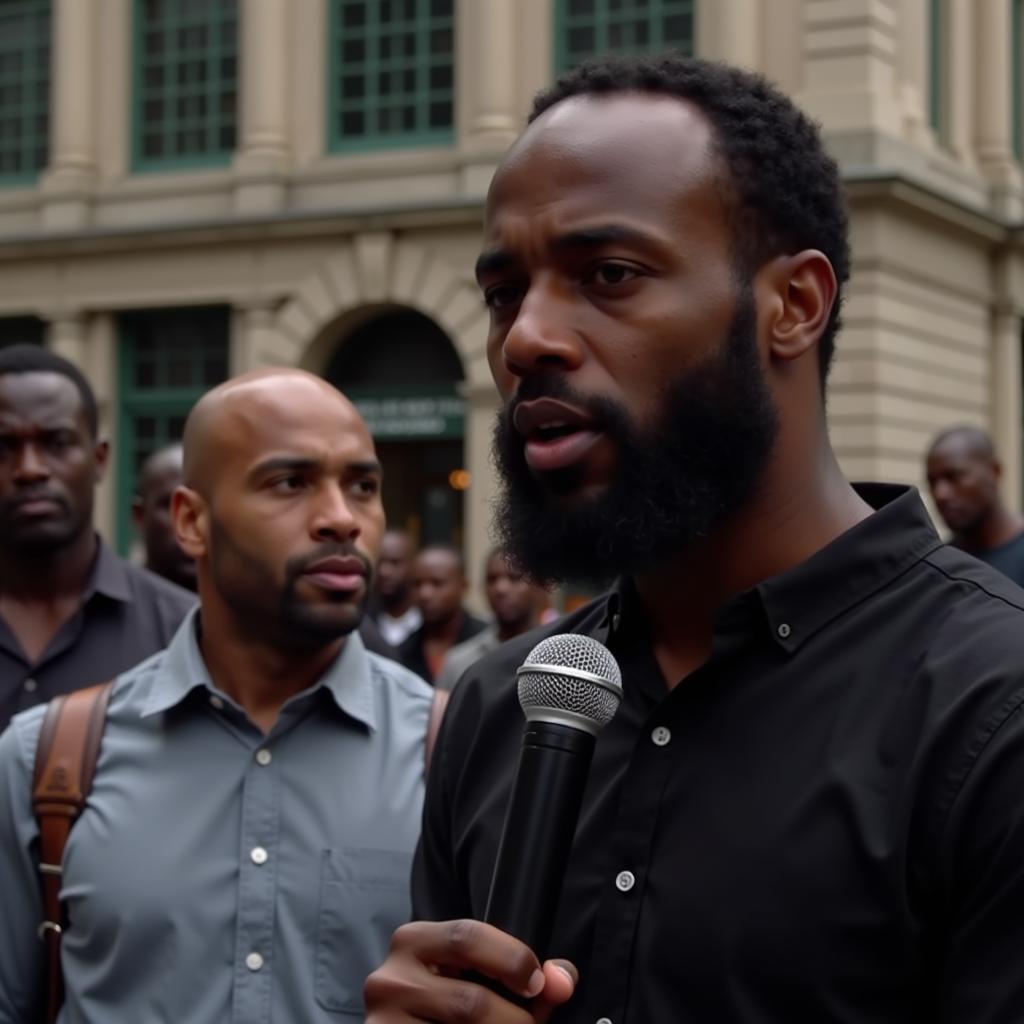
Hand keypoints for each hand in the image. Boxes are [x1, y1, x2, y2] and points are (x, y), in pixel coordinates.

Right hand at [364, 919, 576, 1021]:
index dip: (511, 959)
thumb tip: (563, 980)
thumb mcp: (477, 979)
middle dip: (514, 1021)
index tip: (537, 983)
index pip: (466, 936)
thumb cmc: (447, 1005)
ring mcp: (382, 1021)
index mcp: (413, 941)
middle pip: (469, 1001)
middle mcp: (389, 978)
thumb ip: (526, 977)